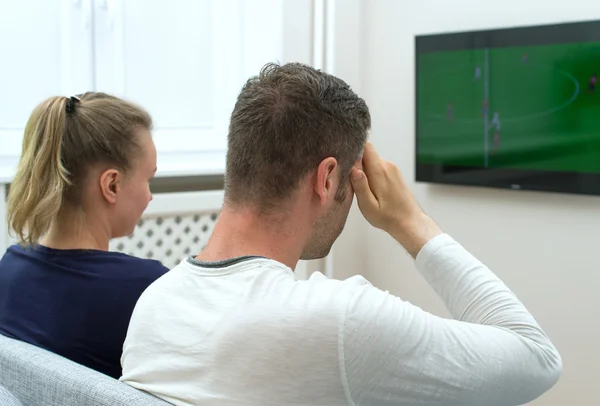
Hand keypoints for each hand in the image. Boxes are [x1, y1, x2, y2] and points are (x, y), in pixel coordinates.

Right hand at [350, 142, 441, 256]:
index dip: (354, 150)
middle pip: (367, 154)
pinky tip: (372, 190)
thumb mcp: (368, 206)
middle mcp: (387, 166)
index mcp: (379, 171)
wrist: (410, 222)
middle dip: (357, 164)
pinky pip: (379, 167)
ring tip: (363, 189)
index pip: (365, 147)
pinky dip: (372, 175)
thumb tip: (353, 169)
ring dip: (365, 171)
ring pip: (372, 161)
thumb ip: (360, 186)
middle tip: (352, 182)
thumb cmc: (388, 217)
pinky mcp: (394, 173)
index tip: (346, 161)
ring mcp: (392, 169)